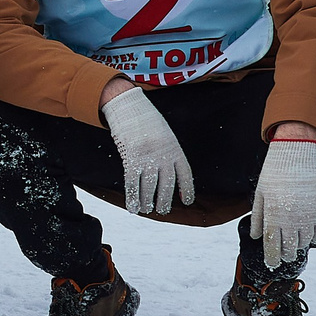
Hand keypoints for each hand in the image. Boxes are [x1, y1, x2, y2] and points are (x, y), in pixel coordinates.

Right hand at [100, 84, 196, 215]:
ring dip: (148, 201)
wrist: (128, 105)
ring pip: (150, 186)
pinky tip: (132, 206)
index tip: (186, 201)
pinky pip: (133, 182)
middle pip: (167, 184)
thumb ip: (167, 150)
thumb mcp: (164, 132)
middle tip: (162, 210)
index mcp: (175, 148)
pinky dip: (132, 196)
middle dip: (165, 200)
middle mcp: (163, 155)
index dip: (187, 189)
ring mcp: (147, 157)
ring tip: (147, 210)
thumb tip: (167, 169)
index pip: (185, 174)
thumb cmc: (145, 119)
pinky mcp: (131, 158)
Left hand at [249, 137, 315, 269]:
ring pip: (304, 243)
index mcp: (274, 216)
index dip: (272, 258)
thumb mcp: (260, 194)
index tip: (272, 264)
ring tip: (295, 244)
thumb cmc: (273, 174)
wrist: (296, 158)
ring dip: (299, 246)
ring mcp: (308, 217)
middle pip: (289, 248)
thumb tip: (257, 237)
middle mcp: (291, 220)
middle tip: (284, 256)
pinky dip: (313, 238)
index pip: (272, 245)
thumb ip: (259, 218)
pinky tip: (308, 235)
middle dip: (286, 255)